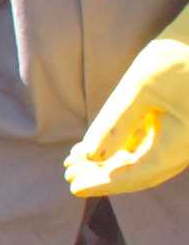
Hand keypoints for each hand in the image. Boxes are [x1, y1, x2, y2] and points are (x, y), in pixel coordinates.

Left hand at [67, 5, 188, 196]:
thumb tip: (91, 156)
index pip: (137, 173)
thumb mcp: (139, 88)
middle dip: (103, 177)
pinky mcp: (173, 129)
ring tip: (74, 164)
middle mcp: (183, 147)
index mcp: (180, 143)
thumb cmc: (175, 57)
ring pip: (142, 163)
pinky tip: (92, 151)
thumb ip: (115, 123)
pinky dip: (120, 151)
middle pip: (139, 173)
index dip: (104, 182)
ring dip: (108, 165)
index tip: (74, 186)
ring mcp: (179, 139)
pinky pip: (146, 149)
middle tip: (68, 176)